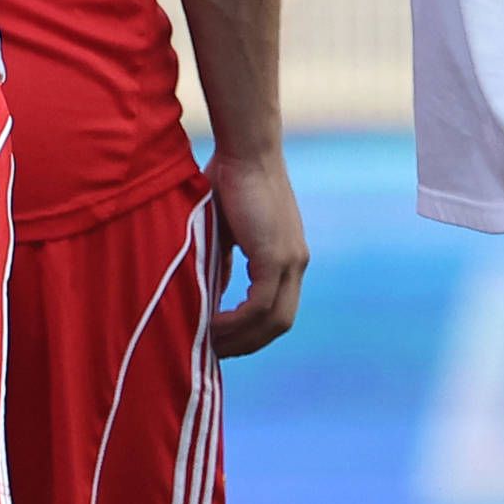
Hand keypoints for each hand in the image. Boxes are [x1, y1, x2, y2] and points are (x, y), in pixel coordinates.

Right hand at [204, 145, 309, 354]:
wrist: (244, 150)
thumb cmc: (228, 179)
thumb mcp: (223, 231)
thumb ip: (222, 262)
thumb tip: (211, 292)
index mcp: (287, 257)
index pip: (277, 310)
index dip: (252, 332)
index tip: (223, 342)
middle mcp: (296, 263)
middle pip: (279, 324)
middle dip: (247, 344)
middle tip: (214, 353)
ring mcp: (290, 261)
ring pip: (272, 320)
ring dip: (240, 338)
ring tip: (207, 343)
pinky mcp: (276, 256)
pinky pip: (259, 305)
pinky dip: (236, 321)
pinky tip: (210, 325)